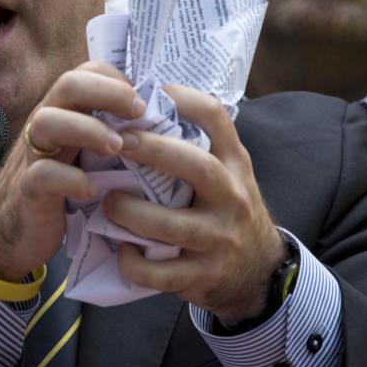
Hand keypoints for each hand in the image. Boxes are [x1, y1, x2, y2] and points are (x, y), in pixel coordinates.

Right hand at [0, 62, 146, 281]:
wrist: (15, 234)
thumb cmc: (62, 189)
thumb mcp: (87, 155)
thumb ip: (111, 135)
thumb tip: (162, 125)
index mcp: (65, 112)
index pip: (88, 72)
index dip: (117, 81)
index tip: (143, 105)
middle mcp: (46, 125)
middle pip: (68, 83)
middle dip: (107, 93)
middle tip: (137, 114)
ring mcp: (33, 155)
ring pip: (46, 120)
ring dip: (87, 129)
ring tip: (116, 148)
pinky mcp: (28, 190)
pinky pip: (43, 174)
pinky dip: (71, 179)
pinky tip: (92, 189)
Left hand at [102, 85, 284, 324]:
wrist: (259, 273)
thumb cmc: (228, 212)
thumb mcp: (229, 174)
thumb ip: (199, 147)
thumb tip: (145, 105)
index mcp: (235, 164)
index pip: (216, 117)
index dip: (180, 97)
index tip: (146, 90)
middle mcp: (232, 198)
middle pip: (196, 166)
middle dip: (151, 150)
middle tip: (116, 142)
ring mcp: (219, 240)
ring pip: (171, 225)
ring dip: (130, 211)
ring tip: (106, 201)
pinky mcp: (202, 277)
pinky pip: (160, 273)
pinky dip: (133, 263)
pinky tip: (121, 250)